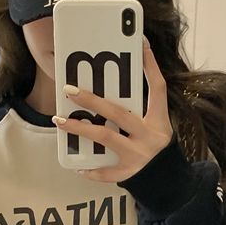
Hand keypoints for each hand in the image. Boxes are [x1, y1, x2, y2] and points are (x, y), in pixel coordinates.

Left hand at [51, 37, 173, 183]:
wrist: (166, 180)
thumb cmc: (154, 145)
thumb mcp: (156, 124)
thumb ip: (140, 106)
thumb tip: (116, 79)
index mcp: (158, 121)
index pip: (157, 89)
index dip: (150, 66)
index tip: (140, 44)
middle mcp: (149, 137)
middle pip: (118, 114)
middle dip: (92, 100)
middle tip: (69, 90)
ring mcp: (138, 156)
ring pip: (105, 138)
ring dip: (79, 129)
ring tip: (59, 120)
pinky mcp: (128, 174)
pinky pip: (104, 171)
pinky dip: (90, 169)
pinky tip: (76, 165)